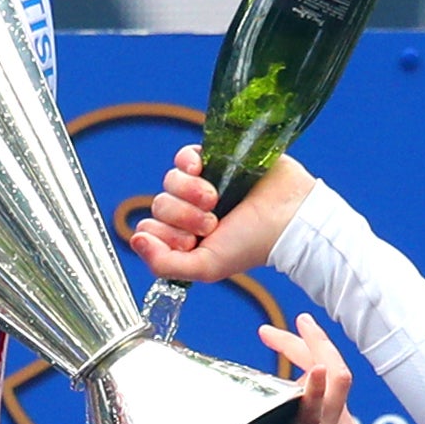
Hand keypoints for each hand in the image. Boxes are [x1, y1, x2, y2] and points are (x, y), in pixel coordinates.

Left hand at [130, 146, 314, 282]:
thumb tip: (135, 240)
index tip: (189, 242)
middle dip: (182, 216)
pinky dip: (186, 163)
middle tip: (211, 224)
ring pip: (169, 181)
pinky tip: (200, 170)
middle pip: (159, 205)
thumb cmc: (251, 245)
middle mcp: (189, 211)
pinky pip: (183, 156)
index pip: (149, 230)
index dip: (162, 235)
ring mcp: (200, 185)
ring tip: (216, 200)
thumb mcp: (205, 267)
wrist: (289, 217)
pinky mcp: (213, 159)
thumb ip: (165, 264)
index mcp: (185, 238)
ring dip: (188, 192)